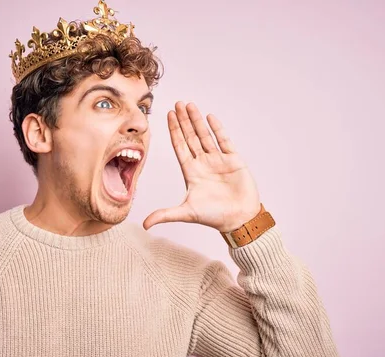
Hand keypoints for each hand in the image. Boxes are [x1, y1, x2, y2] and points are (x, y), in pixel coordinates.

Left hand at [143, 101, 260, 232]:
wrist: (240, 220)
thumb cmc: (214, 217)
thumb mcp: (186, 213)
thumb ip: (165, 215)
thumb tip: (144, 224)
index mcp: (191, 172)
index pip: (180, 146)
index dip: (174, 131)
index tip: (168, 115)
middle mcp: (203, 163)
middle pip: (191, 137)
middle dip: (184, 121)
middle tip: (177, 104)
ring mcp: (218, 160)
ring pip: (206, 135)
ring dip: (197, 121)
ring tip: (190, 105)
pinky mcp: (234, 160)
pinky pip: (224, 141)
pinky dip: (217, 129)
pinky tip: (210, 117)